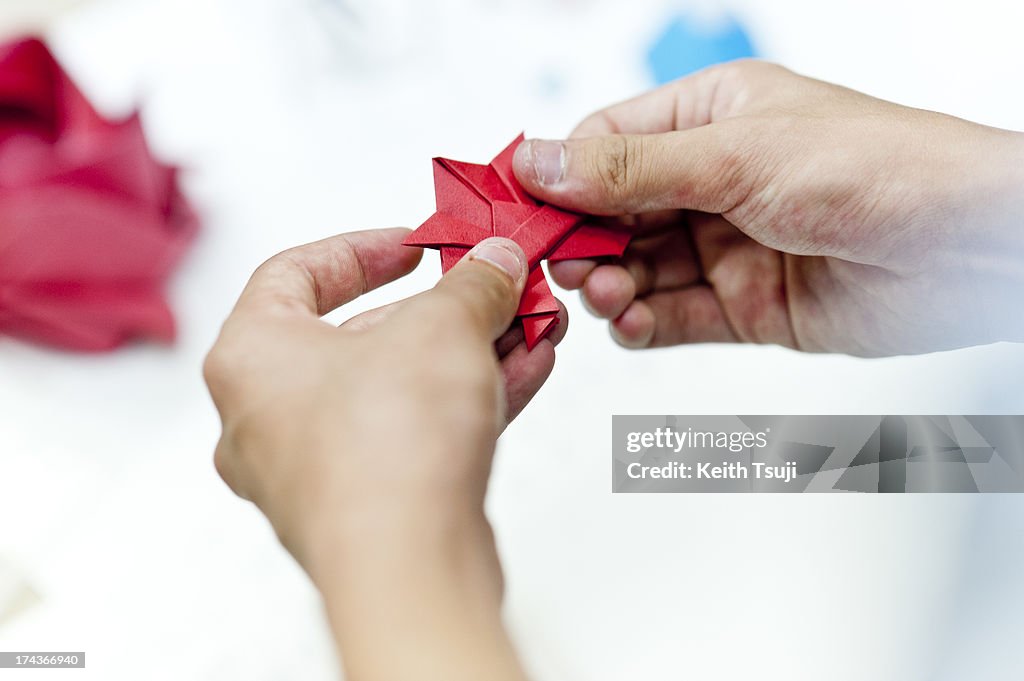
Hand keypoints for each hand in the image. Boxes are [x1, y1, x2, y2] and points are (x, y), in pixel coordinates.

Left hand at [204, 229, 551, 680]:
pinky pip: (418, 433)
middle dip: (444, 308)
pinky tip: (526, 369)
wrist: (407, 566)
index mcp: (251, 355)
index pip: (294, 273)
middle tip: (492, 287)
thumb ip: (471, 284)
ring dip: (470, 352)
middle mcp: (269, 414)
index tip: (415, 243)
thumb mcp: (441, 327)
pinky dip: (469, 399)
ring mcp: (317, 466)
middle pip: (363, 335)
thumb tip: (494, 263)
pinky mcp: (366, 505)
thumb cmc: (384, 449)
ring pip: (399, 388)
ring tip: (529, 324)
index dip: (361, 249)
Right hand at [513, 60, 1023, 355]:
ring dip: (610, 286)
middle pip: (613, 213)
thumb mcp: (735, 156)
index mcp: (709, 118)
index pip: (605, 144)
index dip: (559, 178)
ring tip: (604, 296)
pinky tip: (631, 324)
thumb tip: (539, 160)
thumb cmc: (878, 168)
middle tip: (558, 267)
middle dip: (582, 242)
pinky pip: (672, 316)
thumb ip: (629, 168)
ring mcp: (727, 244)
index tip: (522, 213)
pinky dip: (644, 324)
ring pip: (637, 269)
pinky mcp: (745, 304)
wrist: (967, 251)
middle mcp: (713, 180)